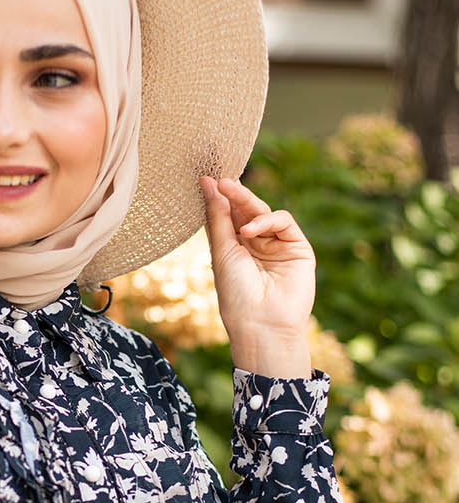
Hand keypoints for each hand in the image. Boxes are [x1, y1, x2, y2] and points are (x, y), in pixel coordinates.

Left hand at [199, 175, 316, 353]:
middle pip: (245, 211)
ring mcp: (278, 246)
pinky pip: (284, 222)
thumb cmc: (236, 294)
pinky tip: (250, 229)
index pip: (227, 217)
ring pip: (264, 212)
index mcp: (234, 249)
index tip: (205, 179)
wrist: (262, 323)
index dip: (219, 199)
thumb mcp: (222, 251)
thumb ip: (218, 217)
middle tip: (220, 179)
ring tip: (231, 195)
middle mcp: (256, 246)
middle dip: (233, 194)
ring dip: (247, 202)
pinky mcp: (298, 248)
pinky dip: (267, 220)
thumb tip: (208, 183)